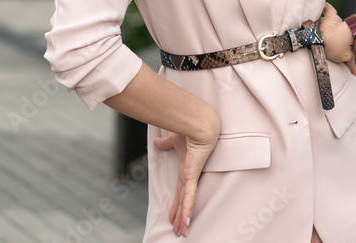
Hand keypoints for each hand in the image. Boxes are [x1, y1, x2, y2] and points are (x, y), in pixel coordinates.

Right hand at [151, 115, 219, 236]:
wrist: (198, 123)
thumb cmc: (189, 129)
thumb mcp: (174, 140)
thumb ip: (165, 143)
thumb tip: (156, 142)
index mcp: (185, 169)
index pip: (180, 191)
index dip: (177, 204)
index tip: (174, 215)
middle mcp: (189, 176)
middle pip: (183, 201)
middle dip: (180, 216)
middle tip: (178, 231)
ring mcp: (192, 177)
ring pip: (187, 203)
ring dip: (184, 219)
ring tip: (182, 233)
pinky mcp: (193, 176)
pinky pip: (189, 196)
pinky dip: (187, 210)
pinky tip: (187, 222)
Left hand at [317, 2, 355, 75]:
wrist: (343, 38)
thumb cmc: (335, 26)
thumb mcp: (330, 15)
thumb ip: (327, 9)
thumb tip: (324, 3)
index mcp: (320, 41)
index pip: (320, 38)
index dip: (322, 36)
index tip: (323, 37)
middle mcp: (327, 51)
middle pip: (329, 49)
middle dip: (330, 47)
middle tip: (334, 42)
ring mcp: (337, 56)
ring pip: (338, 56)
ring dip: (339, 56)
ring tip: (341, 52)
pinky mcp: (347, 58)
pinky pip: (349, 64)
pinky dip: (352, 68)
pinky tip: (354, 73)